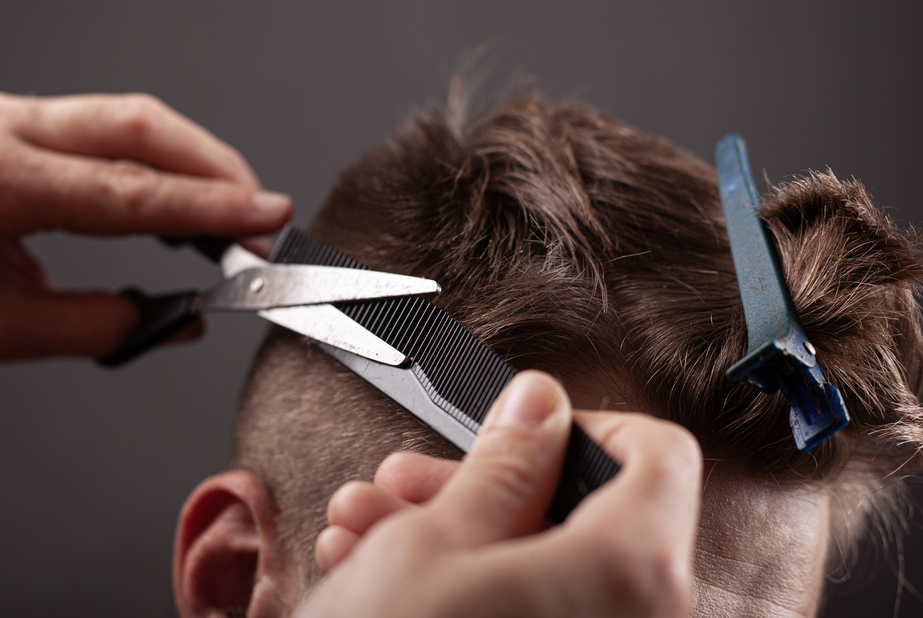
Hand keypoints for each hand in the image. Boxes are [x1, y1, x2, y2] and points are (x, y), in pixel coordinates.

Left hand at [0, 91, 290, 359]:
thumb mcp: (4, 332)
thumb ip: (102, 323)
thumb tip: (181, 316)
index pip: (128, 193)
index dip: (208, 209)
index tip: (265, 220)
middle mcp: (7, 129)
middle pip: (143, 130)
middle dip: (219, 172)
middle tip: (266, 217)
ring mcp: (16, 113)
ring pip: (135, 117)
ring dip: (199, 159)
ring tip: (238, 209)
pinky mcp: (27, 116)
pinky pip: (114, 123)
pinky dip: (165, 155)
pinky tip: (188, 189)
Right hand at [299, 371, 702, 617]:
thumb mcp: (434, 541)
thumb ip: (507, 462)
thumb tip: (543, 405)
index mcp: (630, 573)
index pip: (660, 458)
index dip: (588, 429)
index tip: (524, 433)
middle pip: (588, 521)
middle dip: (487, 489)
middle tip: (408, 482)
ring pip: (546, 577)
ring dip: (457, 543)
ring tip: (368, 532)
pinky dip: (471, 598)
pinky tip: (385, 581)